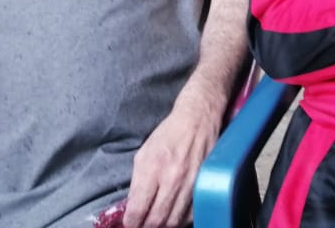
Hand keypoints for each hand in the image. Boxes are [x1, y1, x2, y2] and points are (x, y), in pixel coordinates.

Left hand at [123, 90, 221, 227]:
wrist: (199, 118)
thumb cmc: (169, 134)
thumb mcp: (143, 154)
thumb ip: (137, 183)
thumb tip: (133, 208)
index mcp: (153, 167)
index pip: (138, 209)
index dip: (131, 222)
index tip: (130, 223)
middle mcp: (173, 177)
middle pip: (156, 220)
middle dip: (145, 227)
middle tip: (142, 224)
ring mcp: (191, 182)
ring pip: (174, 220)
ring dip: (163, 225)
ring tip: (157, 221)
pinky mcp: (205, 183)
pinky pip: (192, 214)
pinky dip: (181, 220)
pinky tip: (175, 214)